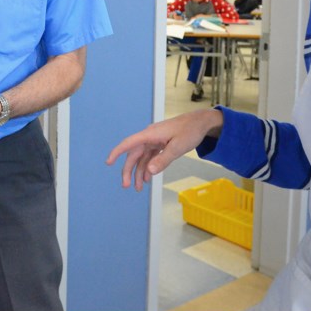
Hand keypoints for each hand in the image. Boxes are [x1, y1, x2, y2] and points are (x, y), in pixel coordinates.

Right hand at [104, 109, 223, 191]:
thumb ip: (163, 160)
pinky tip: (148, 178)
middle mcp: (149, 137)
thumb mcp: (178, 147)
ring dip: (139, 172)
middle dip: (129, 170)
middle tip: (126, 186)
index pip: (129, 144)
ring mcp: (154, 140)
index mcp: (150, 134)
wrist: (201, 122)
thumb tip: (149, 171)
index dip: (117, 152)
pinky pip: (150, 157)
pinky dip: (148, 167)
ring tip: (138, 187)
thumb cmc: (190, 131)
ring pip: (142, 158)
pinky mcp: (160, 143)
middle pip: (134, 154)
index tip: (108, 162)